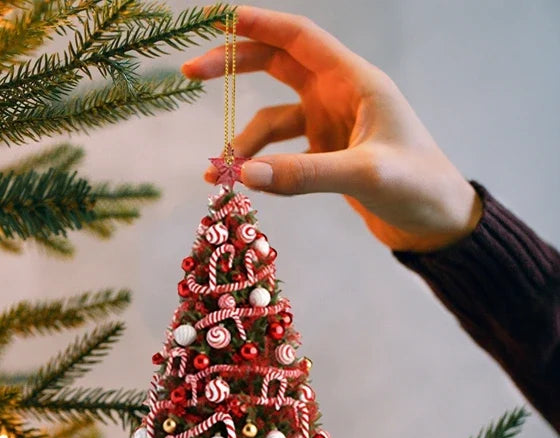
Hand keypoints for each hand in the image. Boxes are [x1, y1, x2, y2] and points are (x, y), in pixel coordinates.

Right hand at [182, 6, 482, 251]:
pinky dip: (261, 167)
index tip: (222, 20)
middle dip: (235, 67)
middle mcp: (339, 98)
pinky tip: (244, 185)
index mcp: (355, 82)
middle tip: (192, 73)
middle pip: (278, 67)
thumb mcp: (365, 175)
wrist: (438, 224)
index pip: (301, 40)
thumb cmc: (418, 187)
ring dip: (244, 142)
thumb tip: (243, 174)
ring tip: (218, 174)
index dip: (261, 26)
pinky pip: (282, 156)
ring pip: (272, 121)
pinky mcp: (326, 159)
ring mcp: (330, 128)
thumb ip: (304, 174)